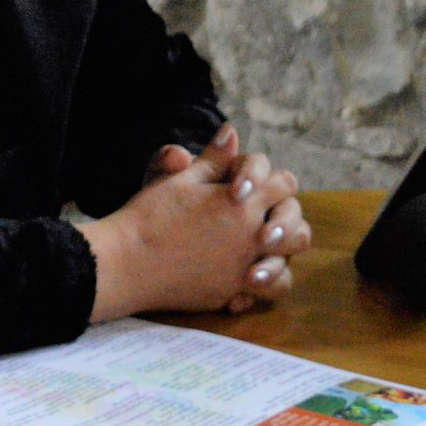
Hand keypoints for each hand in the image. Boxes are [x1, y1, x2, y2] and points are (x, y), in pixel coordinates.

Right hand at [81, 125, 305, 319]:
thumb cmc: (151, 215)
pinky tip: (244, 278)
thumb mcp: (181, 179)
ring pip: (287, 266)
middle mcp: (252, 237)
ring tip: (260, 250)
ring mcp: (244, 268)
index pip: (284, 184)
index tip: (252, 185)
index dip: (273, 180)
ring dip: (281, 257)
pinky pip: (265, 293)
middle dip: (286, 220)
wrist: (127, 261)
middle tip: (264, 218)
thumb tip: (232, 131)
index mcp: (243, 203)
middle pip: (298, 227)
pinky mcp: (231, 292)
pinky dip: (261, 286)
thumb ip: (213, 158)